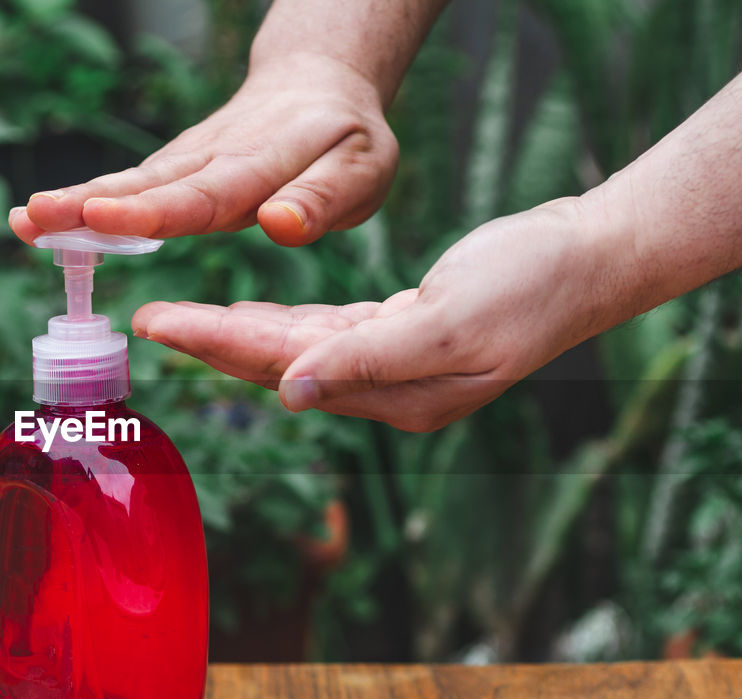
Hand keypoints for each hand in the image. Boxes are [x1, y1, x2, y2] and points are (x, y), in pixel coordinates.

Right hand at [9, 53, 397, 247]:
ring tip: (24, 220)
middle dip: (93, 206)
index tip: (106, 220)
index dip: (156, 210)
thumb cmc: (346, 140)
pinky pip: (129, 185)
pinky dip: (84, 202)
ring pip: (131, 181)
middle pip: (152, 184)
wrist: (318, 85)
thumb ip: (322, 200)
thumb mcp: (363, 170)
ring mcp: (189, 158)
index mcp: (267, 158)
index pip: (208, 190)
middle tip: (38, 218)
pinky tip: (38, 219)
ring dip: (76, 202)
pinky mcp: (173, 165)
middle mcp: (217, 154)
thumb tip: (279, 226)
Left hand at [131, 198, 629, 430]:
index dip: (218, 346)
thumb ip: (368, 360)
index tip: (160, 326)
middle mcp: (392, 391)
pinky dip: (287, 325)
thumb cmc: (531, 286)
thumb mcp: (450, 321)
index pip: (286, 371)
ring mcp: (399, 366)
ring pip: (300, 350)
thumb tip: (291, 391)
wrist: (591, 258)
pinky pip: (330, 334)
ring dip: (241, 334)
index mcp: (399, 396)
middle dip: (212, 342)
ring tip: (184, 320)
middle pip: (282, 366)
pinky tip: (252, 317)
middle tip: (150, 319)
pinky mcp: (406, 333)